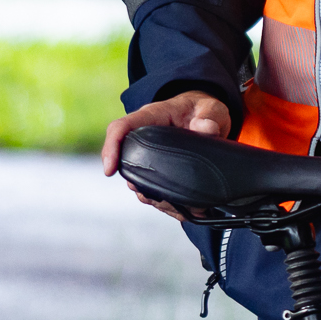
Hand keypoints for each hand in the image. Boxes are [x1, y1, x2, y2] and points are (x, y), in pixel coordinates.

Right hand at [101, 92, 235, 216]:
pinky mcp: (158, 171)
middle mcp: (145, 138)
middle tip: (156, 197)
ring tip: (175, 207)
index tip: (109, 170)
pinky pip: (153, 190)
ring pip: (138, 181)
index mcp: (152, 117)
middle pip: (126, 162)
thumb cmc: (203, 109)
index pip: (121, 128)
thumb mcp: (211, 108)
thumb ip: (209, 116)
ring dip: (152, 197)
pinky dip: (165, 204)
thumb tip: (206, 129)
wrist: (205, 116)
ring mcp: (149, 156)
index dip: (111, 147)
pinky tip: (181, 211)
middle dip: (136, 183)